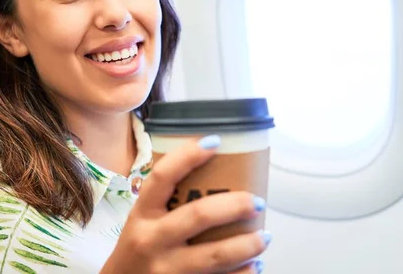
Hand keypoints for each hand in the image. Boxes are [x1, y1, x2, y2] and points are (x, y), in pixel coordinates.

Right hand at [100, 135, 269, 273]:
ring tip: (264, 236)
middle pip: (198, 215)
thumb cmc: (137, 249)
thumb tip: (212, 170)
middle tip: (256, 201)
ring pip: (215, 255)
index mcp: (142, 215)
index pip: (162, 177)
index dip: (188, 155)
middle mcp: (151, 240)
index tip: (215, 141)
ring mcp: (166, 269)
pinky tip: (254, 265)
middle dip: (235, 205)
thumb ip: (167, 201)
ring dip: (246, 244)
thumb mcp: (142, 221)